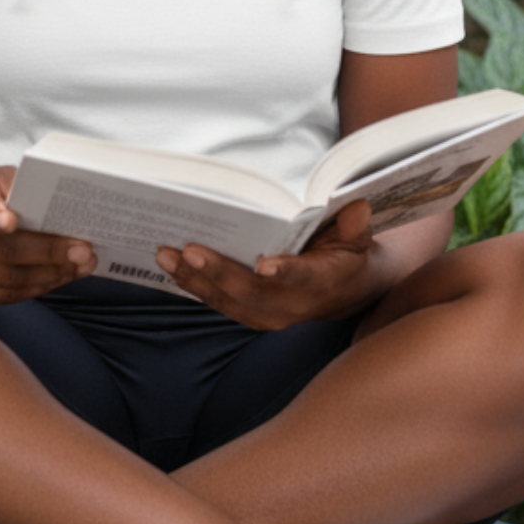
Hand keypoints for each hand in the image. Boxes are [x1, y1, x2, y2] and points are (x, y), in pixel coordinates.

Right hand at [0, 165, 95, 304]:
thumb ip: (18, 187)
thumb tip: (60, 206)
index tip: (10, 221)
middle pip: (3, 251)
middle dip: (49, 252)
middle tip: (83, 249)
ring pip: (9, 279)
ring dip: (51, 274)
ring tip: (82, 265)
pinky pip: (6, 296)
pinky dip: (38, 288)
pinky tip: (61, 276)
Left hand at [155, 201, 376, 329]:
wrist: (345, 293)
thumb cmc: (346, 255)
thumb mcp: (357, 238)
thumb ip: (354, 225)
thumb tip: (356, 207)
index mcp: (321, 283)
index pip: (302, 279)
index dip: (285, 272)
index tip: (265, 265)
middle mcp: (291, 307)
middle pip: (251, 293)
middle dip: (219, 273)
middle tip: (190, 250)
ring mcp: (267, 316)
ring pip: (227, 301)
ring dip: (194, 280)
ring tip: (165, 255)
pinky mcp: (249, 315)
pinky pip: (218, 302)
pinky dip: (193, 285)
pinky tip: (170, 266)